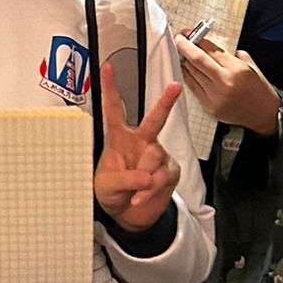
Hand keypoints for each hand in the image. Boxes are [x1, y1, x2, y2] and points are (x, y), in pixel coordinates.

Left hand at [93, 63, 183, 228]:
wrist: (127, 214)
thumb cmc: (112, 193)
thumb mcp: (107, 186)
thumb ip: (125, 178)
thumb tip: (148, 176)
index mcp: (118, 138)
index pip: (113, 110)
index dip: (110, 88)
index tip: (107, 67)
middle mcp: (140, 142)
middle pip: (154, 119)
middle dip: (165, 102)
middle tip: (175, 87)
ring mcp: (156, 155)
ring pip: (156, 158)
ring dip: (144, 177)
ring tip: (134, 191)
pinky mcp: (169, 171)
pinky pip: (163, 177)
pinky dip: (151, 190)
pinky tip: (140, 197)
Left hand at [174, 35, 280, 134]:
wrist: (266, 114)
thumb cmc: (259, 90)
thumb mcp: (250, 66)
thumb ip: (231, 55)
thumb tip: (210, 46)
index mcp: (236, 69)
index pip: (210, 49)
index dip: (197, 39)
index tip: (189, 34)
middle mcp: (225, 82)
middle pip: (197, 59)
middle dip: (185, 46)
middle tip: (180, 39)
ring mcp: (216, 96)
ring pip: (192, 73)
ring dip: (184, 61)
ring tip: (182, 53)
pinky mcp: (210, 107)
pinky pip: (193, 87)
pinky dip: (188, 76)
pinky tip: (186, 68)